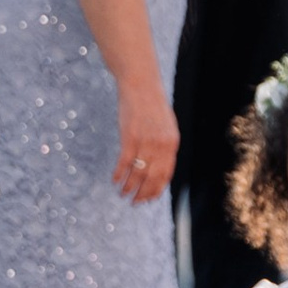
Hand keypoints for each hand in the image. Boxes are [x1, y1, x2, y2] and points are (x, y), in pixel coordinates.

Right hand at [113, 86, 177, 204]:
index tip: (149, 199)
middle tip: (135, 203)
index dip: (157, 189)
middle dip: (143, 193)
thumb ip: (164, 146)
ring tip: (123, 194)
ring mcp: (146, 140)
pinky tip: (114, 180)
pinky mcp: (130, 136)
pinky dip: (119, 173)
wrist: (141, 85)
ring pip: (137, 172)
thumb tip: (158, 167)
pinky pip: (124, 161)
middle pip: (152, 177)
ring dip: (129, 187)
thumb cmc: (152, 107)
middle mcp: (161, 144)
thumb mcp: (166, 127)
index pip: (166, 174)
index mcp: (172, 143)